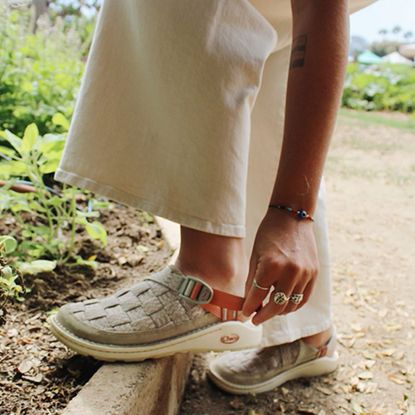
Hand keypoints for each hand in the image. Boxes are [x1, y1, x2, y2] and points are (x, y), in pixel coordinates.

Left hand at [242, 208, 318, 324]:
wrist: (292, 216)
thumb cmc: (270, 233)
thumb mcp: (255, 254)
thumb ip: (252, 279)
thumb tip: (248, 301)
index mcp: (271, 266)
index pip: (258, 295)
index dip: (249, 307)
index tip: (245, 313)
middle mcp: (290, 272)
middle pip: (276, 306)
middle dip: (263, 315)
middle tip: (256, 319)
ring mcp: (305, 274)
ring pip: (291, 305)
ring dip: (278, 312)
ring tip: (269, 310)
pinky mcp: (314, 273)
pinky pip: (304, 298)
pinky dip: (293, 305)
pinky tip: (284, 305)